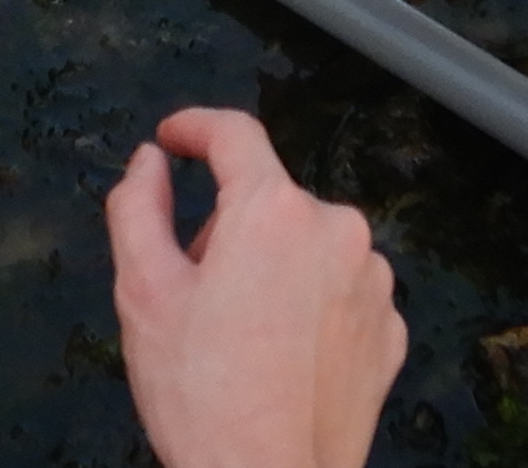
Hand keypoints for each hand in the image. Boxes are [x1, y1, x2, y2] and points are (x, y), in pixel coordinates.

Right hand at [106, 107, 405, 467]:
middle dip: (228, 232)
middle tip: (195, 296)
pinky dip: (308, 309)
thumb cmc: (204, 400)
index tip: (175, 138)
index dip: (195, 127)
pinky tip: (280, 358)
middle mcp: (336, 232)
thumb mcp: (143, 294)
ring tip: (240, 340)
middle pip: (268, 202)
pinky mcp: (389, 329)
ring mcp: (372, 282)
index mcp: (273, 213)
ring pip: (306, 248)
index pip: (235, 135)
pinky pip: (339, 294)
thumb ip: (138, 207)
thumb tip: (150, 163)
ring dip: (272, 271)